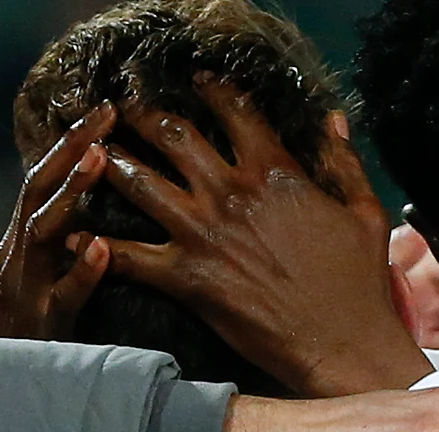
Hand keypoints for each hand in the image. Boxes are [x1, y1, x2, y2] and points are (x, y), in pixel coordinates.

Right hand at [0, 105, 116, 340]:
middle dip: (71, 148)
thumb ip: (64, 244)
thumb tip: (95, 205)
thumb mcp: (51, 280)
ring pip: (42, 232)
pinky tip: (101, 247)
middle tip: (108, 113)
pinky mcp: (40, 328)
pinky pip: (62, 295)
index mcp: (19, 244)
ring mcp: (23, 292)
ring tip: (102, 160)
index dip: (71, 143)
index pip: (41, 179)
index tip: (106, 110)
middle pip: (37, 190)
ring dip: (71, 193)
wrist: (9, 400)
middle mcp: (14, 258)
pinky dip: (80, 270)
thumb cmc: (42, 339)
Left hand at [97, 89, 427, 397]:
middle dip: (142, 115)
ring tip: (90, 152)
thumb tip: (332, 120)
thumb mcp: (365, 212)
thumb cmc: (360, 284)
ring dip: (110, 162)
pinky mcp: (187, 278)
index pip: (235, 111)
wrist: (343, 344)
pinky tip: (73, 236)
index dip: (212, 89)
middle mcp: (230, 192)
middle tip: (121, 108)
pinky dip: (97, 247)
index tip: (196, 80)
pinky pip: (130, 257)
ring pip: (140, 183)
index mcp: (274, 172)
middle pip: (173, 135)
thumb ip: (344, 161)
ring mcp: (203, 233)